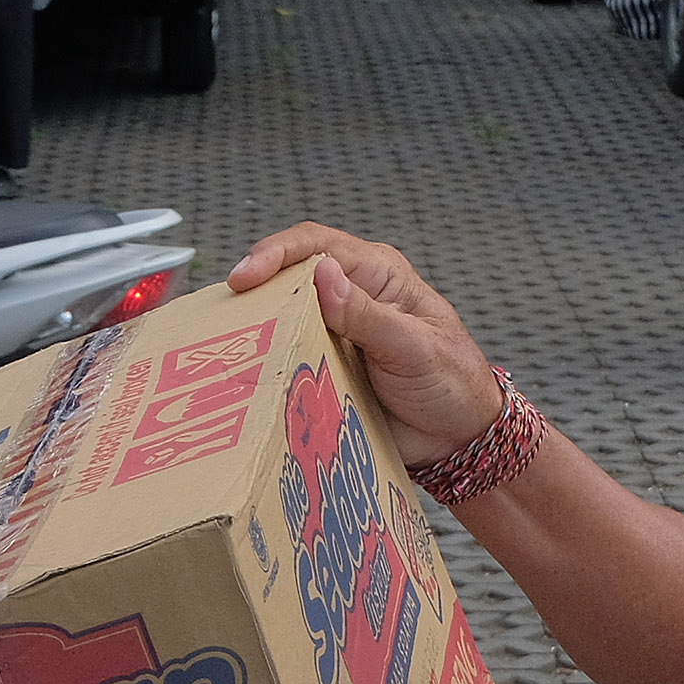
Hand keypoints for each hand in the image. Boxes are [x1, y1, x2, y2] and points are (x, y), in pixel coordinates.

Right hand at [228, 224, 505, 468]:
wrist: (458, 436)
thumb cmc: (450, 381)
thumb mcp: (413, 347)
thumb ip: (367, 314)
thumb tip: (321, 274)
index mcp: (376, 274)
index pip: (316, 246)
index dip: (275, 255)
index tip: (244, 278)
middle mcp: (349, 297)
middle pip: (289, 278)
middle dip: (254, 291)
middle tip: (224, 315)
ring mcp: (333, 333)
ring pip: (282, 318)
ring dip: (256, 329)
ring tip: (225, 344)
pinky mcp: (324, 367)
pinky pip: (286, 357)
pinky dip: (266, 362)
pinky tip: (247, 374)